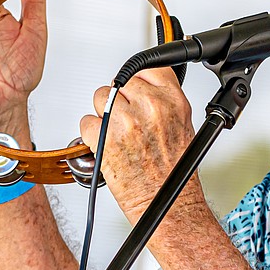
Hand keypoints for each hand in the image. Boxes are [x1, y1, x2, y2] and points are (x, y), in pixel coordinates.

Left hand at [80, 68, 202, 222]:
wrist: (166, 202)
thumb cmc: (174, 172)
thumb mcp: (183, 126)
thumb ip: (165, 102)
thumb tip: (145, 89)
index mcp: (172, 101)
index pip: (147, 68)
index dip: (138, 79)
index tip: (135, 88)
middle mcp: (150, 107)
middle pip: (121, 81)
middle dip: (120, 98)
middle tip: (127, 118)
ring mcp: (126, 121)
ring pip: (101, 97)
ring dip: (104, 113)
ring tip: (117, 132)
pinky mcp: (104, 137)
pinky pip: (87, 121)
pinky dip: (91, 133)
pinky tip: (105, 143)